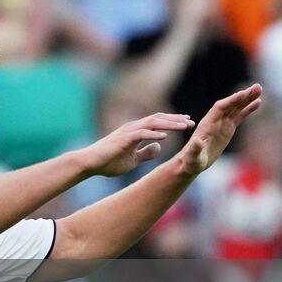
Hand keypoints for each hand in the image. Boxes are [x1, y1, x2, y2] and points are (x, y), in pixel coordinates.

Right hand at [77, 113, 195, 177]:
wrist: (90, 163)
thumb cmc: (108, 162)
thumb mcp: (133, 159)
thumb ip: (146, 152)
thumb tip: (159, 146)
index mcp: (135, 131)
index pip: (158, 122)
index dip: (173, 121)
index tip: (187, 123)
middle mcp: (133, 127)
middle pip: (158, 119)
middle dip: (176, 120)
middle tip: (191, 122)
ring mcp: (128, 132)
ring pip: (153, 123)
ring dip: (170, 124)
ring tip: (184, 126)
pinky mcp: (123, 139)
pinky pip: (141, 134)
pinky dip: (154, 134)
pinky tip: (165, 136)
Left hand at [177, 84, 263, 176]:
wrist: (191, 163)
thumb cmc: (191, 161)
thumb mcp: (193, 156)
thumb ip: (195, 149)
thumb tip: (197, 141)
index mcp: (207, 124)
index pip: (220, 107)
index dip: (232, 100)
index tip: (244, 93)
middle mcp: (215, 120)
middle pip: (230, 104)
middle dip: (243, 95)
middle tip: (257, 86)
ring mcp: (222, 123)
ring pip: (236, 107)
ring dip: (247, 98)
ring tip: (259, 89)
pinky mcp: (227, 129)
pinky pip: (239, 116)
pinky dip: (248, 109)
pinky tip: (258, 102)